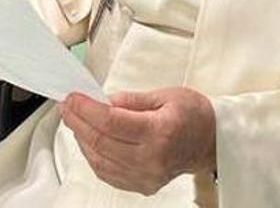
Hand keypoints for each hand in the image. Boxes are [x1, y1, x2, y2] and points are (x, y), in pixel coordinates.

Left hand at [60, 88, 216, 196]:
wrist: (212, 141)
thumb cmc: (193, 115)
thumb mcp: (164, 95)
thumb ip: (129, 99)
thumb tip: (101, 100)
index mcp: (160, 132)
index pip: (111, 121)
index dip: (86, 109)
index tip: (72, 98)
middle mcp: (153, 158)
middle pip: (101, 142)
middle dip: (77, 122)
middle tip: (67, 106)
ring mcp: (147, 175)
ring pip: (99, 160)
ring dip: (81, 139)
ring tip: (75, 120)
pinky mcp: (143, 184)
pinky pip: (107, 173)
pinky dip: (93, 156)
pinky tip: (88, 140)